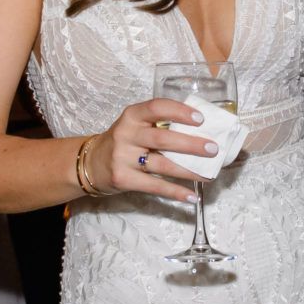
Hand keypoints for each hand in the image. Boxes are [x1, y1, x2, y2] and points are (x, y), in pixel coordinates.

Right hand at [94, 99, 219, 204]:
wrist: (90, 163)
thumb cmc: (123, 142)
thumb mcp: (134, 125)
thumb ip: (159, 124)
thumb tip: (201, 131)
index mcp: (132, 116)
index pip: (157, 107)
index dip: (180, 112)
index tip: (201, 119)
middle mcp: (126, 134)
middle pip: (163, 139)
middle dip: (191, 145)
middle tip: (213, 149)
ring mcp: (123, 158)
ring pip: (162, 165)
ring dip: (188, 171)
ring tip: (208, 175)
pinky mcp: (123, 179)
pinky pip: (155, 186)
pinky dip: (175, 192)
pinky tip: (192, 196)